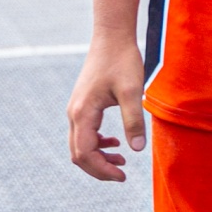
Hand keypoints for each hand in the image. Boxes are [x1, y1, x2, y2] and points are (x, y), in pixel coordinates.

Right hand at [67, 36, 146, 180]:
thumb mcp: (131, 91)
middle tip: (122, 173)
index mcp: (83, 113)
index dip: (102, 170)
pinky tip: (116, 141)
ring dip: (98, 156)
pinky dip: (97, 143)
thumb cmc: (122, 60)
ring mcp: (76, 108)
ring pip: (80, 144)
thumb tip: (137, 150)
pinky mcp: (82, 103)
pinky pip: (84, 132)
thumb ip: (133, 121)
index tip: (123, 176)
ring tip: (122, 159)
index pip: (86, 154)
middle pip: (79, 154)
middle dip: (99, 168)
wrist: (112, 35)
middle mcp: (74, 113)